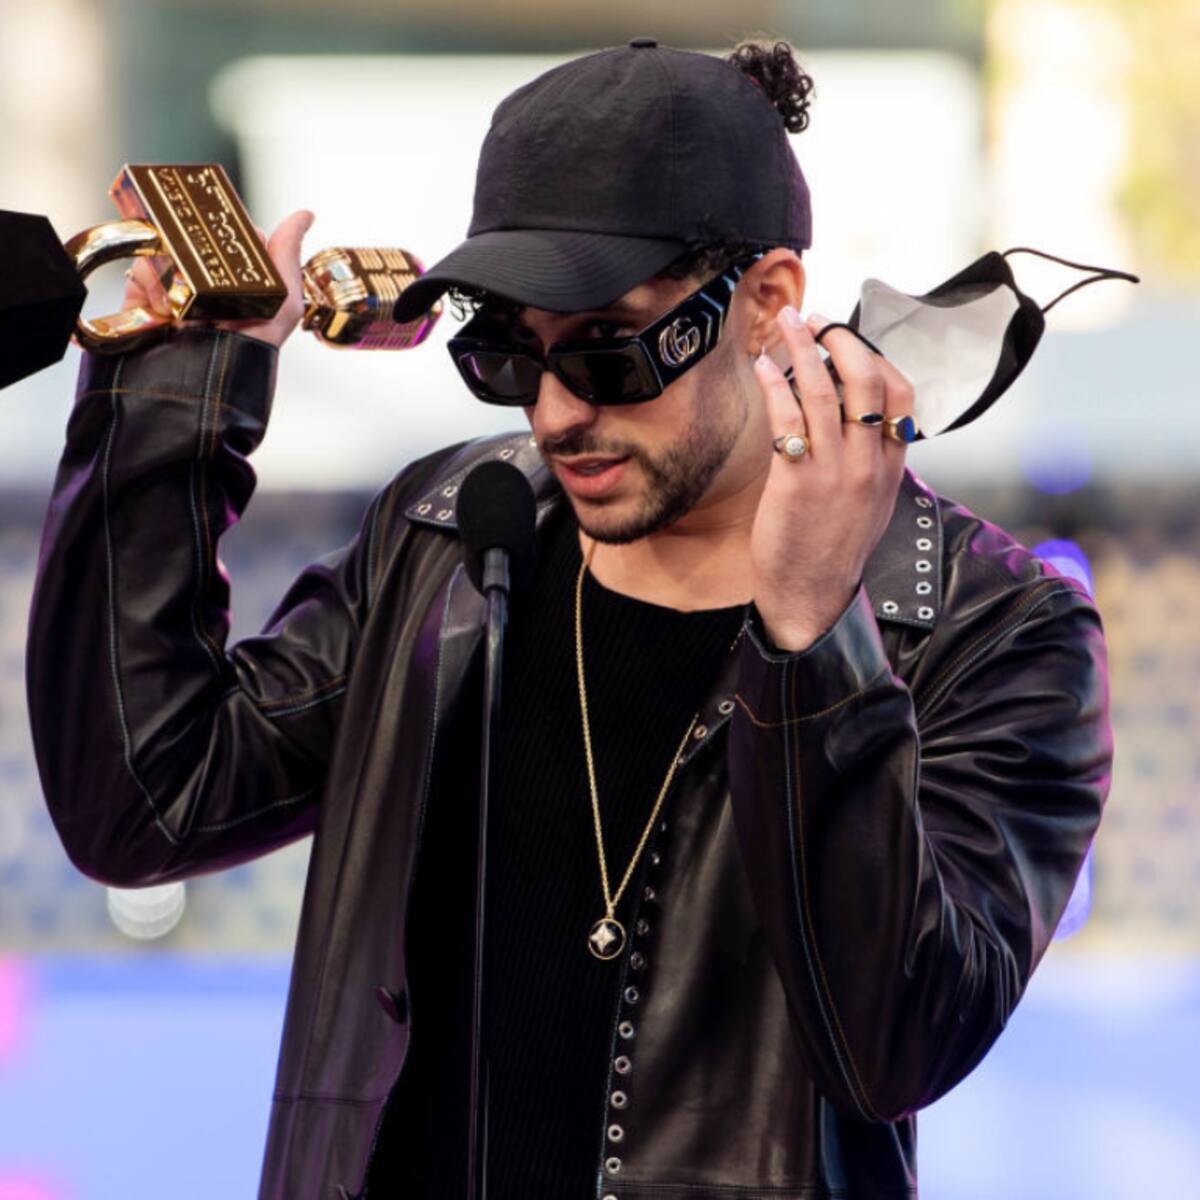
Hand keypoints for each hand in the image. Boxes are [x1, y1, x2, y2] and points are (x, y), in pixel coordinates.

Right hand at [121, 208, 314, 349]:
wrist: (203, 383)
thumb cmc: (251, 349)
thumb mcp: (283, 302)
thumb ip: (287, 255)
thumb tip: (304, 214)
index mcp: (238, 278)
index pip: (231, 233)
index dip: (231, 229)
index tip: (231, 237)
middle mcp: (205, 280)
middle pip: (194, 234)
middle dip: (197, 245)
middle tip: (205, 267)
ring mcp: (173, 286)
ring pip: (165, 247)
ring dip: (174, 268)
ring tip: (188, 301)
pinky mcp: (142, 294)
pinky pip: (141, 266)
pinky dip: (151, 281)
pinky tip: (166, 306)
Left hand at [750, 306, 913, 650]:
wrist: (813, 594)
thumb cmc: (835, 546)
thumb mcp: (873, 501)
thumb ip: (874, 459)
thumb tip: (861, 419)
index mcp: (891, 464)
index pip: (899, 393)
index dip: (875, 356)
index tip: (848, 340)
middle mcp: (869, 462)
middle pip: (866, 379)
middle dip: (840, 339)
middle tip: (816, 320)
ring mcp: (834, 470)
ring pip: (824, 390)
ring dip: (804, 348)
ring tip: (788, 323)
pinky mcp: (797, 480)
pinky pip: (788, 419)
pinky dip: (775, 384)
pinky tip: (763, 366)